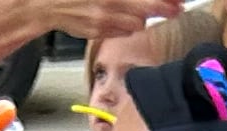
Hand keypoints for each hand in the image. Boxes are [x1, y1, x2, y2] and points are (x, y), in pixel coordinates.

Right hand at [45, 0, 173, 42]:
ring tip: (136, 10)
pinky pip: (121, 30)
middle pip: (145, 11)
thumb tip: (149, 2)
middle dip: (163, 9)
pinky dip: (125, 24)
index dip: (164, 1)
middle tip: (176, 8)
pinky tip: (119, 16)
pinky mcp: (98, 33)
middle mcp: (108, 4)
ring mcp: (103, 20)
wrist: (47, 3)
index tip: (179, 2)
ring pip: (135, 23)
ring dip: (140, 16)